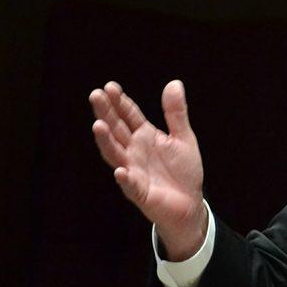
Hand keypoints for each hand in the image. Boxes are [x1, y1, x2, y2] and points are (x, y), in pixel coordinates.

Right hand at [89, 80, 206, 259]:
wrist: (190, 203)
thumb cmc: (183, 171)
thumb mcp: (183, 137)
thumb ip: (176, 113)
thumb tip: (174, 83)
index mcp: (145, 136)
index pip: (128, 116)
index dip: (120, 102)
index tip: (110, 87)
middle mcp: (134, 151)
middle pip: (117, 130)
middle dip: (106, 114)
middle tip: (96, 96)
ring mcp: (134, 171)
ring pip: (116, 155)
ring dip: (106, 142)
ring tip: (98, 126)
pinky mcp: (140, 192)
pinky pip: (131, 185)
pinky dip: (125, 179)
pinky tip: (121, 171)